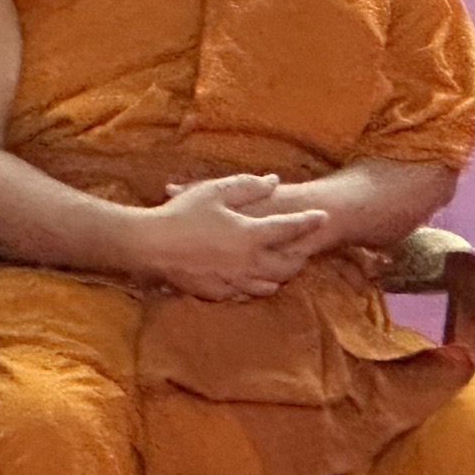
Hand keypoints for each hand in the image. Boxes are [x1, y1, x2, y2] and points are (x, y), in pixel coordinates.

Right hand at [140, 174, 327, 301]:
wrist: (150, 247)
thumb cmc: (182, 214)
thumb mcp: (215, 192)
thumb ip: (248, 186)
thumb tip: (273, 180)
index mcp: (250, 235)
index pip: (290, 228)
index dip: (309, 221)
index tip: (324, 216)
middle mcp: (248, 263)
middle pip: (287, 264)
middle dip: (301, 255)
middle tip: (306, 246)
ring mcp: (234, 281)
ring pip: (270, 284)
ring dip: (281, 274)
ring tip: (285, 265)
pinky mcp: (219, 293)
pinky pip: (246, 293)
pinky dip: (256, 285)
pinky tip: (254, 278)